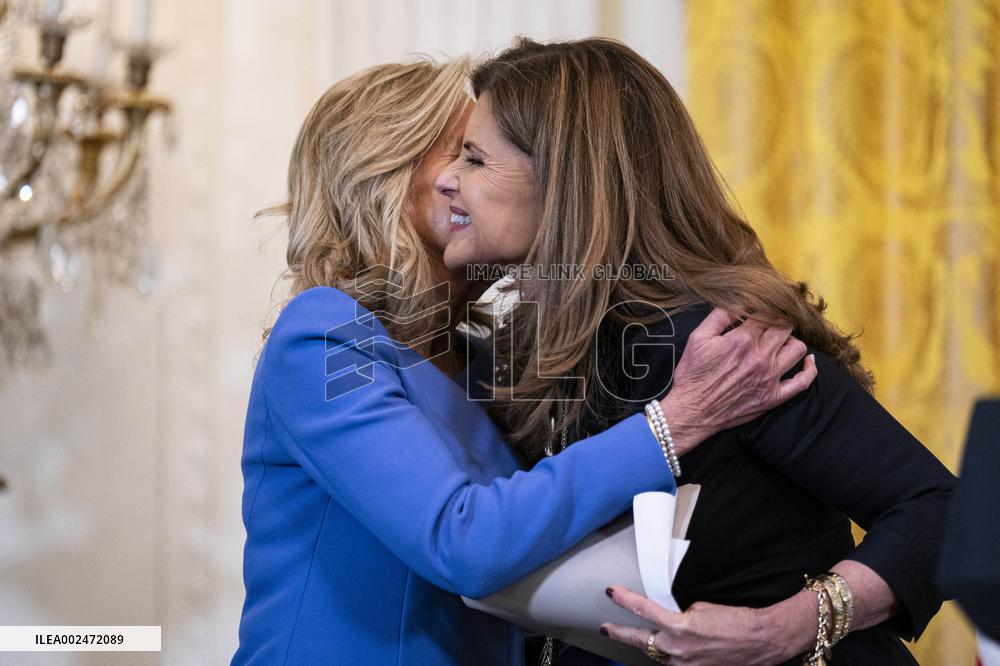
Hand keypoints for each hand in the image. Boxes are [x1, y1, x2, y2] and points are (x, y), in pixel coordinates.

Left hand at [600, 585, 787, 665]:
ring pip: (656, 655)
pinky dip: (667, 656)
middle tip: (606, 628)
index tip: (611, 592)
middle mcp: (678, 649)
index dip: (624, 599)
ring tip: (634, 637)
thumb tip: (669, 618)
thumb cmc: (735, 620)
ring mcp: (685, 665)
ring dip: (648, 645)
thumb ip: (679, 614)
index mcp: (679, 627)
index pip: (643, 610)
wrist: (760, 641)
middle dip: (621, 633)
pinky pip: (673, 664)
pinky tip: (665, 651)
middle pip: (640, 640)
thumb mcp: (701, 608)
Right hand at [658, 308, 816, 454]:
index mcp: (742, 340)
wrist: (692, 410)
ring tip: (780, 342)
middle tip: (769, 325)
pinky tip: (806, 361)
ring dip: (791, 341)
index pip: (766, 314)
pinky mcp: (773, 397)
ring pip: (798, 349)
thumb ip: (719, 316)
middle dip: (778, 322)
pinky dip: (809, 369)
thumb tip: (739, 303)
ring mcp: (770, 378)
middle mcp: (760, 357)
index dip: (764, 309)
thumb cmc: (693, 374)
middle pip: (784, 328)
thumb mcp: (697, 338)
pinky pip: (803, 382)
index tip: (759, 311)